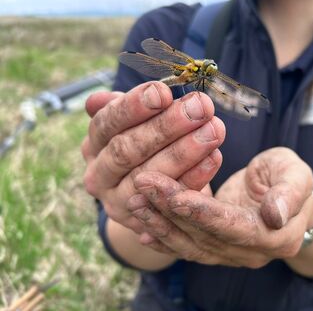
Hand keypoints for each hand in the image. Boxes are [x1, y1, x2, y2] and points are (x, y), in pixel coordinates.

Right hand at [82, 81, 225, 233]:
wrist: (155, 192)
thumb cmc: (148, 143)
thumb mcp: (134, 123)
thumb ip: (125, 109)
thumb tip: (96, 99)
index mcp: (93, 145)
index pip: (106, 123)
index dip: (133, 106)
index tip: (163, 92)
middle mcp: (99, 176)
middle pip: (127, 149)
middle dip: (166, 126)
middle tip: (201, 107)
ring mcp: (119, 203)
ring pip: (149, 176)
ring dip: (184, 151)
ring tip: (214, 129)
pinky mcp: (146, 223)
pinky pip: (172, 199)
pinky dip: (196, 176)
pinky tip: (215, 156)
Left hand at [131, 147, 312, 267]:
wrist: (285, 196)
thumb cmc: (290, 178)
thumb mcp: (298, 174)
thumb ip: (290, 193)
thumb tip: (275, 216)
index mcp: (276, 236)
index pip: (233, 227)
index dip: (203, 214)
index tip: (174, 196)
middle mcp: (250, 253)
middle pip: (205, 235)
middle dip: (171, 210)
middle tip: (144, 183)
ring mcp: (231, 255)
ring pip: (190, 245)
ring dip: (161, 224)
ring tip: (136, 200)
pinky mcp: (215, 249)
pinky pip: (187, 247)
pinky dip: (163, 239)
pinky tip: (142, 227)